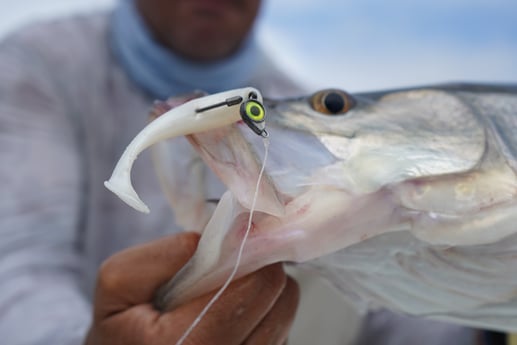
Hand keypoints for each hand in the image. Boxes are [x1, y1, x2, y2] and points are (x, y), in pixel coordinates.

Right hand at [84, 232, 298, 344]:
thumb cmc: (120, 326)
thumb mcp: (119, 280)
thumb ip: (166, 255)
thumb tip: (221, 238)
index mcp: (185, 344)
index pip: (257, 285)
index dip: (250, 255)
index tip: (237, 242)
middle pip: (280, 299)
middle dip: (258, 273)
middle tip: (230, 268)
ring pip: (285, 316)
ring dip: (262, 297)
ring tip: (225, 297)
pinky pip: (280, 332)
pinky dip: (262, 319)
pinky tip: (231, 319)